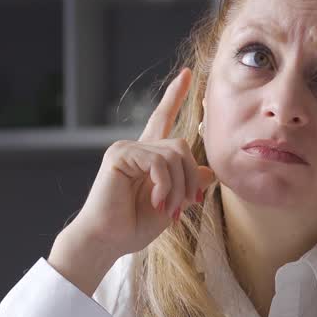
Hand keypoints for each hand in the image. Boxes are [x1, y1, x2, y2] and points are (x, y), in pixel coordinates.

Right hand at [61, 68, 217, 262]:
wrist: (107, 241)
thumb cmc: (132, 227)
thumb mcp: (170, 205)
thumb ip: (188, 186)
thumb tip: (209, 172)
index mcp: (147, 157)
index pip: (163, 119)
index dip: (175, 96)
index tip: (188, 75)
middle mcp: (136, 147)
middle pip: (181, 145)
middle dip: (190, 178)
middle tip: (185, 206)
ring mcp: (126, 148)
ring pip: (174, 154)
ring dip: (178, 187)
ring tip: (168, 210)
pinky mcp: (120, 154)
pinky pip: (159, 162)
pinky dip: (165, 185)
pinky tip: (157, 202)